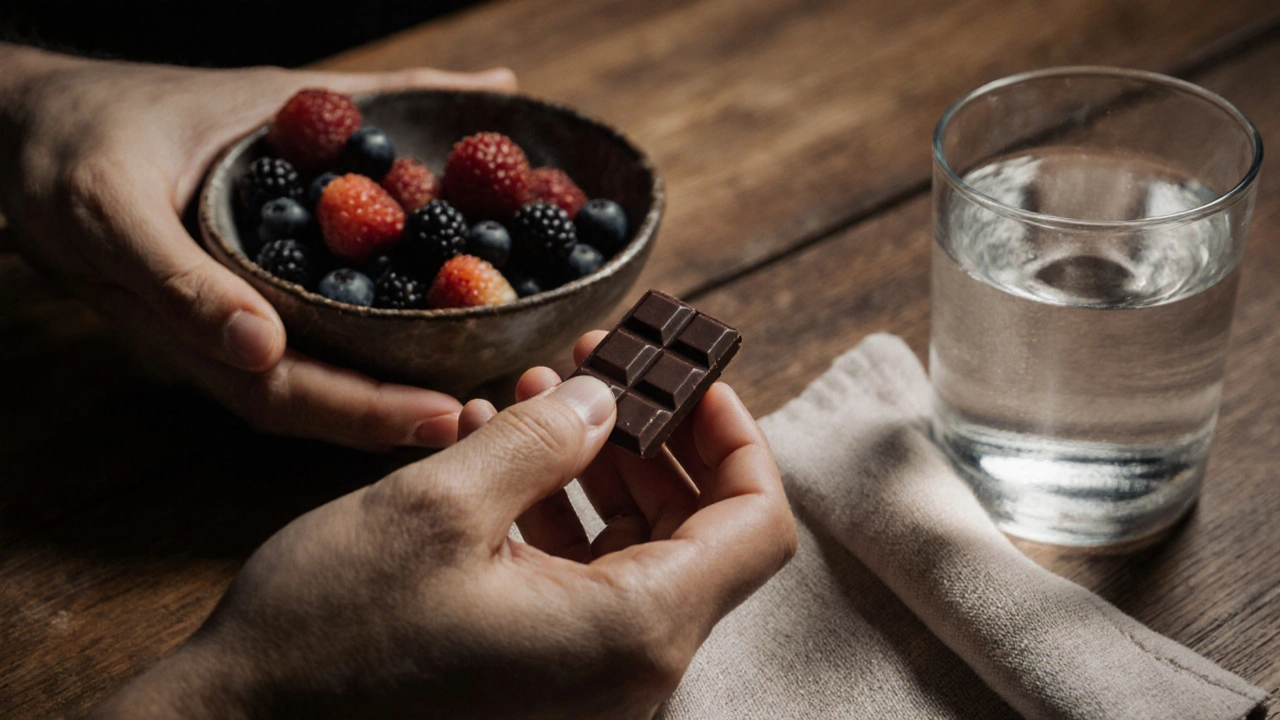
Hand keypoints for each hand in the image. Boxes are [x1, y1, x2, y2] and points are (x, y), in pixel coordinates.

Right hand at [0, 44, 516, 448]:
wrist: (44, 120)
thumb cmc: (74, 147)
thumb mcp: (109, 199)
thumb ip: (182, 279)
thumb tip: (260, 347)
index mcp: (180, 328)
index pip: (279, 393)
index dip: (360, 410)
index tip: (438, 412)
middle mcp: (213, 338)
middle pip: (312, 398)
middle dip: (392, 414)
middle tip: (476, 416)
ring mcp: (231, 314)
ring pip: (315, 369)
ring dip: (389, 386)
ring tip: (467, 394)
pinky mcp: (250, 282)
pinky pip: (314, 319)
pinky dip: (374, 328)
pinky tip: (431, 329)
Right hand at [86, 336, 796, 719]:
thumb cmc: (330, 638)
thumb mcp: (439, 506)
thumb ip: (544, 441)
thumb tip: (607, 398)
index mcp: (632, 634)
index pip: (756, 524)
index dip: (733, 435)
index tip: (683, 373)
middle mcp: (629, 675)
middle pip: (698, 534)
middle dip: (652, 436)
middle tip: (597, 366)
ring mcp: (586, 689)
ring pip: (635, 555)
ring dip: (597, 467)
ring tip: (535, 397)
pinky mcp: (541, 688)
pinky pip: (582, 587)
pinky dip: (557, 517)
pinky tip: (501, 455)